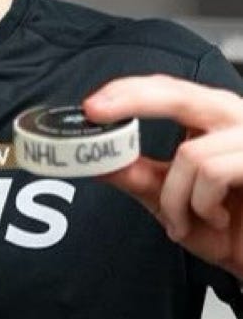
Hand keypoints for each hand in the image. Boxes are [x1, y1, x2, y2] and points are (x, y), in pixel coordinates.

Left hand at [85, 75, 242, 277]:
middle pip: (179, 95)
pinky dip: (200, 205)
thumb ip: (135, 176)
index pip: (168, 90)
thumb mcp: (169, 200)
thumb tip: (96, 159)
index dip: (127, 91)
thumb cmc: (229, 229)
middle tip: (95, 111)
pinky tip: (217, 220)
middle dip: (131, 101)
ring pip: (189, 154)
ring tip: (184, 220)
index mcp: (213, 120)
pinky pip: (212, 173)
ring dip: (174, 198)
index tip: (90, 107)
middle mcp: (235, 120)